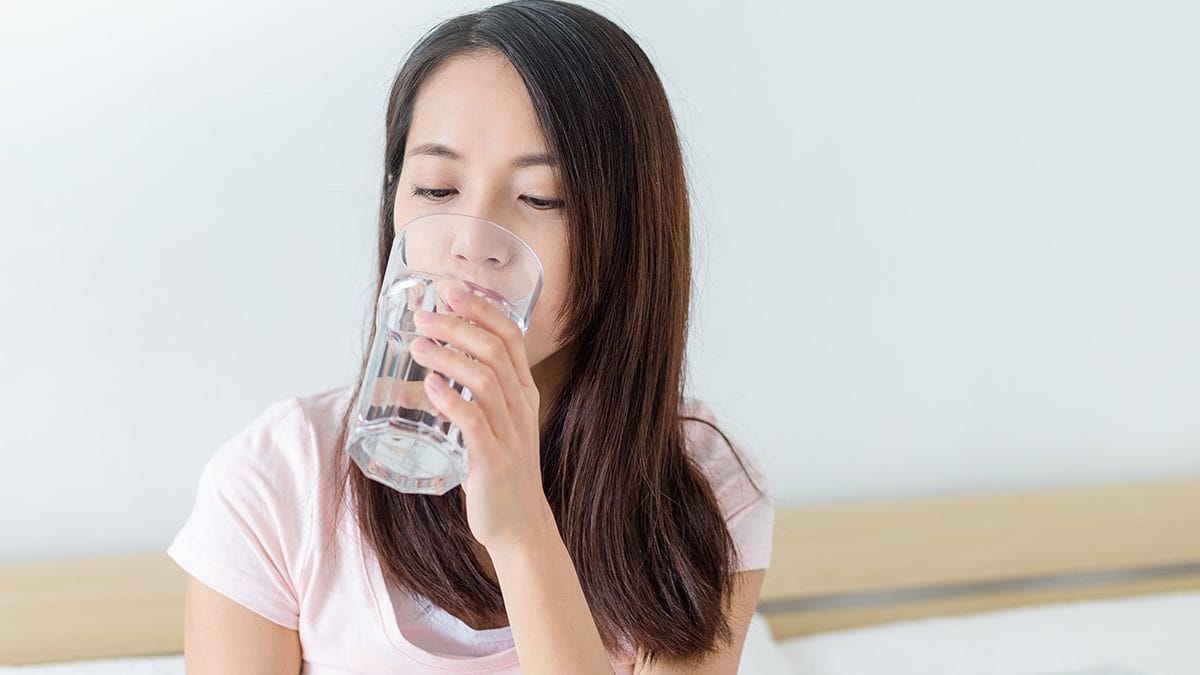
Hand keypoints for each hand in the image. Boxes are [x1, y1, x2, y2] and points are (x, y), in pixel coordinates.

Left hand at [408, 286, 555, 551]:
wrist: (520, 526)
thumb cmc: (500, 473)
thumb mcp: (493, 427)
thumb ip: (466, 400)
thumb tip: (423, 377)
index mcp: (523, 393)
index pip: (510, 337)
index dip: (482, 309)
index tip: (452, 290)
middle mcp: (520, 407)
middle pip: (494, 350)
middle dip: (457, 325)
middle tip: (423, 315)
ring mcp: (509, 433)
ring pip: (484, 379)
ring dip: (448, 356)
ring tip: (417, 344)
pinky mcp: (493, 461)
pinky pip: (474, 423)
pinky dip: (451, 400)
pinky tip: (430, 386)